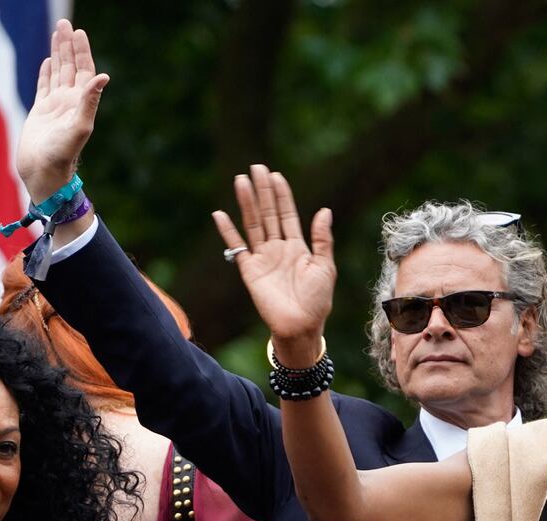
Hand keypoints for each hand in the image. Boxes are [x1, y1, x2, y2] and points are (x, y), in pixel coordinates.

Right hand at [16, 19, 107, 199]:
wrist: (44, 173)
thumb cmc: (61, 154)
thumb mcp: (79, 126)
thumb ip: (90, 101)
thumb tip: (103, 77)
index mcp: (80, 103)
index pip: (84, 71)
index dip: (82, 52)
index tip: (79, 32)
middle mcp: (70, 102)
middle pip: (71, 67)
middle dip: (69, 46)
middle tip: (66, 24)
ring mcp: (55, 106)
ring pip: (58, 73)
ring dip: (58, 54)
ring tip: (57, 34)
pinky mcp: (41, 112)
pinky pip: (44, 87)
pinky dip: (47, 73)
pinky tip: (48, 62)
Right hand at [212, 167, 334, 362]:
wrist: (301, 326)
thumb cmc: (317, 301)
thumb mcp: (325, 266)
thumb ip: (322, 239)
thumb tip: (324, 210)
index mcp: (298, 246)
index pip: (287, 214)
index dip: (281, 195)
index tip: (275, 175)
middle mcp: (278, 248)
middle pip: (268, 213)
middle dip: (262, 191)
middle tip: (256, 167)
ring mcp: (262, 258)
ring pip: (252, 224)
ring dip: (246, 203)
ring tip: (240, 181)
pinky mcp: (249, 270)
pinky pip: (237, 247)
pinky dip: (228, 232)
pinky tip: (220, 214)